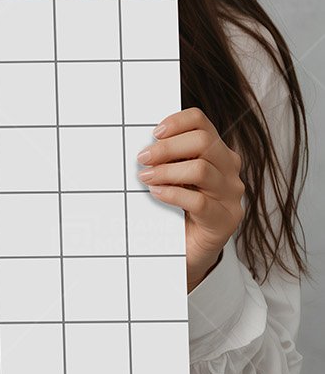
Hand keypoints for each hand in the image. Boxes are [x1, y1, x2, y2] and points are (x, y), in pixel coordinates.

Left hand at [136, 108, 244, 291]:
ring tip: (146, 178)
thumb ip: (166, 161)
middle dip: (167, 148)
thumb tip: (142, 147)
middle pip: (203, 142)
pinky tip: (156, 195)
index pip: (202, 123)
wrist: (188, 250)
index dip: (177, 122)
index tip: (154, 133)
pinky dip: (173, 195)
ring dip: (167, 172)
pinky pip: (198, 202)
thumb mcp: (170, 179)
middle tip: (142, 159)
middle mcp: (229, 170)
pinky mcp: (225, 219)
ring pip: (201, 170)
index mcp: (216, 153)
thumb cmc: (176, 212)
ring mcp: (230, 195)